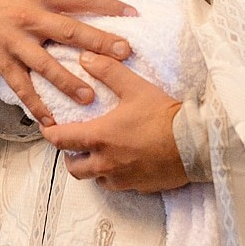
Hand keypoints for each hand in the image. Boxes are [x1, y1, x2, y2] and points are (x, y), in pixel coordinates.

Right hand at [0, 0, 135, 125]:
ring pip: (44, 64)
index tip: (133, 14)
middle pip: (68, 31)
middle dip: (97, 43)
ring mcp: (15, 42)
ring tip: (88, 97)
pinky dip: (34, 104)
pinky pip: (21, 86)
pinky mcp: (2, 62)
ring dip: (67, 81)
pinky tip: (49, 120)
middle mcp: (30, 18)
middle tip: (123, 53)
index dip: (107, 6)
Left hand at [40, 52, 188, 193]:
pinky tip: (123, 164)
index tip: (49, 128)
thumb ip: (108, 71)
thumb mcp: (135, 87)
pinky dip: (114, 177)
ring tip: (99, 155)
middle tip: (75, 145)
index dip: (50, 134)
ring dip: (92, 168)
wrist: (195, 143)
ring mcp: (122, 179)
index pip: (61, 140)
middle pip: (74, 167)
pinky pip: (118, 186)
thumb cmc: (164, 116)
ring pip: (95, 179)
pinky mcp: (138, 188)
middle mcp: (105, 163)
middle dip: (70, 156)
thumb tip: (86, 58)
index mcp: (100, 137)